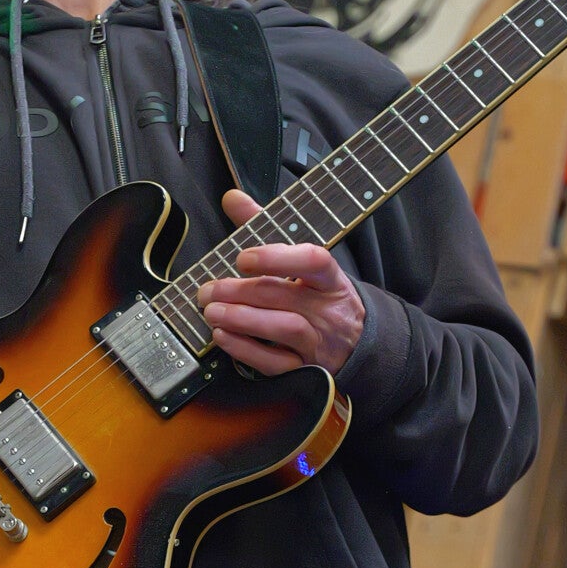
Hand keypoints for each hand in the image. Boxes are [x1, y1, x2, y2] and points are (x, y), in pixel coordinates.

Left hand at [197, 189, 367, 375]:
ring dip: (242, 319)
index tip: (243, 257)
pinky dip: (245, 350)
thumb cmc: (320, 297)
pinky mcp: (306, 369)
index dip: (277, 257)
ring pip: (283, 328)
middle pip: (285, 296)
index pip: (313, 260)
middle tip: (208, 289)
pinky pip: (276, 362)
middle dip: (240, 291)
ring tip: (211, 311)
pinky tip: (223, 337)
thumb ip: (265, 227)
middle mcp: (327, 310)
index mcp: (329, 278)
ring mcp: (319, 341)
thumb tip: (232, 198)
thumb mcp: (303, 262)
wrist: (358, 345)